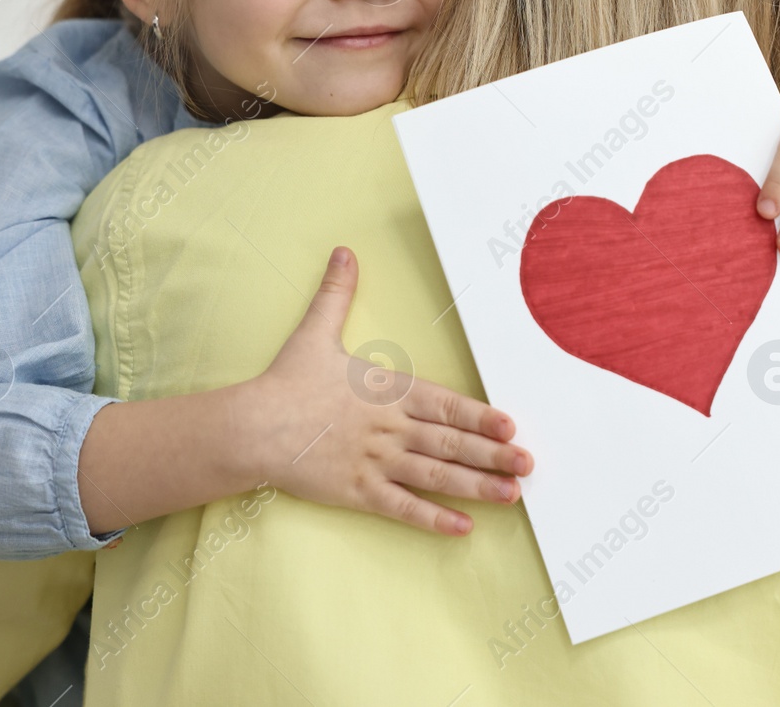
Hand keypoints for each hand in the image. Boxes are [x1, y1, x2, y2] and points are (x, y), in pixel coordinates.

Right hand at [244, 247, 532, 534]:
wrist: (251, 427)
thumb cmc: (287, 381)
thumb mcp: (315, 332)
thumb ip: (337, 294)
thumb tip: (343, 252)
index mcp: (388, 391)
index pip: (446, 403)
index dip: (481, 415)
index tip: (511, 425)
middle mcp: (390, 427)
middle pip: (450, 443)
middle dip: (493, 454)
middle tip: (527, 463)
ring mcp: (376, 461)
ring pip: (435, 476)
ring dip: (476, 486)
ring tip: (511, 494)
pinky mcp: (358, 492)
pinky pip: (403, 507)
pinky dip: (434, 519)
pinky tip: (463, 528)